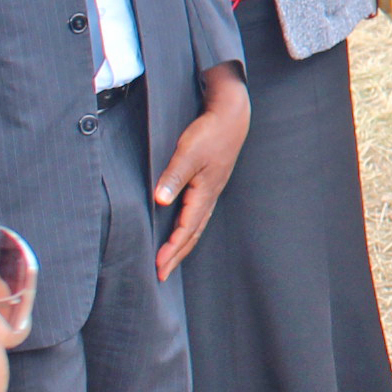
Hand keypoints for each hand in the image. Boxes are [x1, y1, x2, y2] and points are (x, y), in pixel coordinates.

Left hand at [152, 65, 250, 279]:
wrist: (232, 116)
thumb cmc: (210, 132)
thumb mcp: (188, 152)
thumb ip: (173, 176)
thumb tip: (160, 201)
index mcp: (204, 193)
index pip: (185, 229)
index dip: (172, 249)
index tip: (158, 266)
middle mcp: (209, 196)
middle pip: (192, 233)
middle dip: (177, 255)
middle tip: (161, 274)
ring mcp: (211, 191)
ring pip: (196, 225)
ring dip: (182, 244)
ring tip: (170, 259)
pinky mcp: (210, 184)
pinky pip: (198, 214)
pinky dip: (188, 228)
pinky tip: (182, 230)